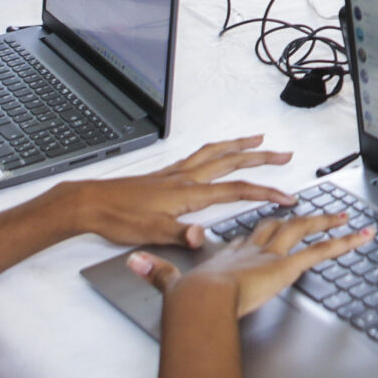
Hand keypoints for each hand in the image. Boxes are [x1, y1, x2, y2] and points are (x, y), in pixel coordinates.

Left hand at [59, 135, 298, 248]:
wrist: (90, 204)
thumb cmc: (118, 218)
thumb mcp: (150, 233)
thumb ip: (179, 234)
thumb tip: (203, 237)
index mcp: (188, 193)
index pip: (236, 191)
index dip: (265, 193)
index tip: (287, 196)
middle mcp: (185, 178)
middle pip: (231, 162)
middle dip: (261, 158)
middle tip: (285, 155)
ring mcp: (175, 173)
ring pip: (215, 153)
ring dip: (239, 145)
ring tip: (258, 140)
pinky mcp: (165, 174)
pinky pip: (199, 155)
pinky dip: (215, 149)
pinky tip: (215, 152)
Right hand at [129, 210, 372, 318]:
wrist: (198, 300)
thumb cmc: (187, 298)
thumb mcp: (169, 284)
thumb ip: (157, 273)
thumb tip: (135, 263)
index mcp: (229, 254)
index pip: (251, 236)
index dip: (262, 229)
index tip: (270, 223)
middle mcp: (253, 249)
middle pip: (280, 226)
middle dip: (299, 218)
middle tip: (314, 211)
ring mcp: (271, 254)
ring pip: (305, 230)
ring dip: (328, 223)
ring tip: (348, 218)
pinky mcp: (287, 265)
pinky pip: (322, 251)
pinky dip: (345, 242)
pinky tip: (362, 236)